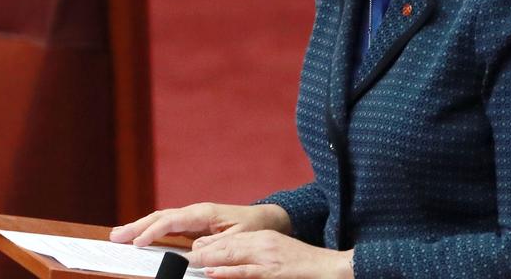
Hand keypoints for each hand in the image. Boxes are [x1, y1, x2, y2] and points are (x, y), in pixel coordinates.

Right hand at [110, 203, 291, 247]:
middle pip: (160, 217)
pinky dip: (150, 231)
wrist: (264, 218)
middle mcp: (194, 212)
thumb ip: (217, 244)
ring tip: (118, 235)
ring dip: (139, 227)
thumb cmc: (252, 227)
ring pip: (160, 220)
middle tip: (114, 237)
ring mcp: (191, 217)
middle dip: (136, 226)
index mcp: (204, 213)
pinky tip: (138, 237)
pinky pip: (167, 227)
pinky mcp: (192, 225)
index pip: (172, 221)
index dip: (153, 232)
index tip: (136, 243)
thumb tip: (193, 249)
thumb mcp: (238, 237)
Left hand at [188, 230, 352, 278]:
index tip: (192, 252)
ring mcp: (267, 257)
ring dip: (208, 260)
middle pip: (227, 245)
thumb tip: (231, 262)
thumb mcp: (277, 253)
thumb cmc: (304, 264)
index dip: (209, 246)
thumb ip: (256, 254)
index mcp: (263, 238)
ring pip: (232, 255)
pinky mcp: (272, 272)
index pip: (231, 239)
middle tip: (182, 258)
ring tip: (189, 264)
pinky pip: (245, 271)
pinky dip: (226, 271)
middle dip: (203, 252)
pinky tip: (212, 272)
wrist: (328, 268)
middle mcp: (263, 244)